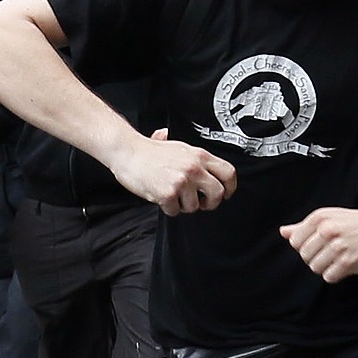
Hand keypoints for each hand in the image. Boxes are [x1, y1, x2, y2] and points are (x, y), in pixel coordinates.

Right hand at [114, 129, 234, 214]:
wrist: (127, 152)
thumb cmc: (149, 151)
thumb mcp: (178, 146)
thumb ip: (194, 155)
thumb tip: (204, 160)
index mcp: (200, 155)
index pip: (229, 173)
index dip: (230, 187)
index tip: (226, 194)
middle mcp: (194, 168)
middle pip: (218, 193)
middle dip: (210, 203)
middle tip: (201, 203)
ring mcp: (182, 181)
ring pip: (195, 206)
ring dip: (183, 206)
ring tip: (172, 195)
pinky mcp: (168, 193)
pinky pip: (175, 211)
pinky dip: (168, 208)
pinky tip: (160, 197)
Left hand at [280, 203, 357, 282]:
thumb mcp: (330, 217)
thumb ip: (304, 226)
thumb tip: (284, 232)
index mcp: (319, 218)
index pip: (295, 241)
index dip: (305, 246)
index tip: (318, 245)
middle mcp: (327, 230)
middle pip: (304, 256)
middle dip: (316, 257)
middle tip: (331, 253)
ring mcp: (337, 246)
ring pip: (315, 267)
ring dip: (326, 267)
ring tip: (338, 258)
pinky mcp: (348, 261)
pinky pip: (329, 276)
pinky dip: (335, 274)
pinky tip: (345, 265)